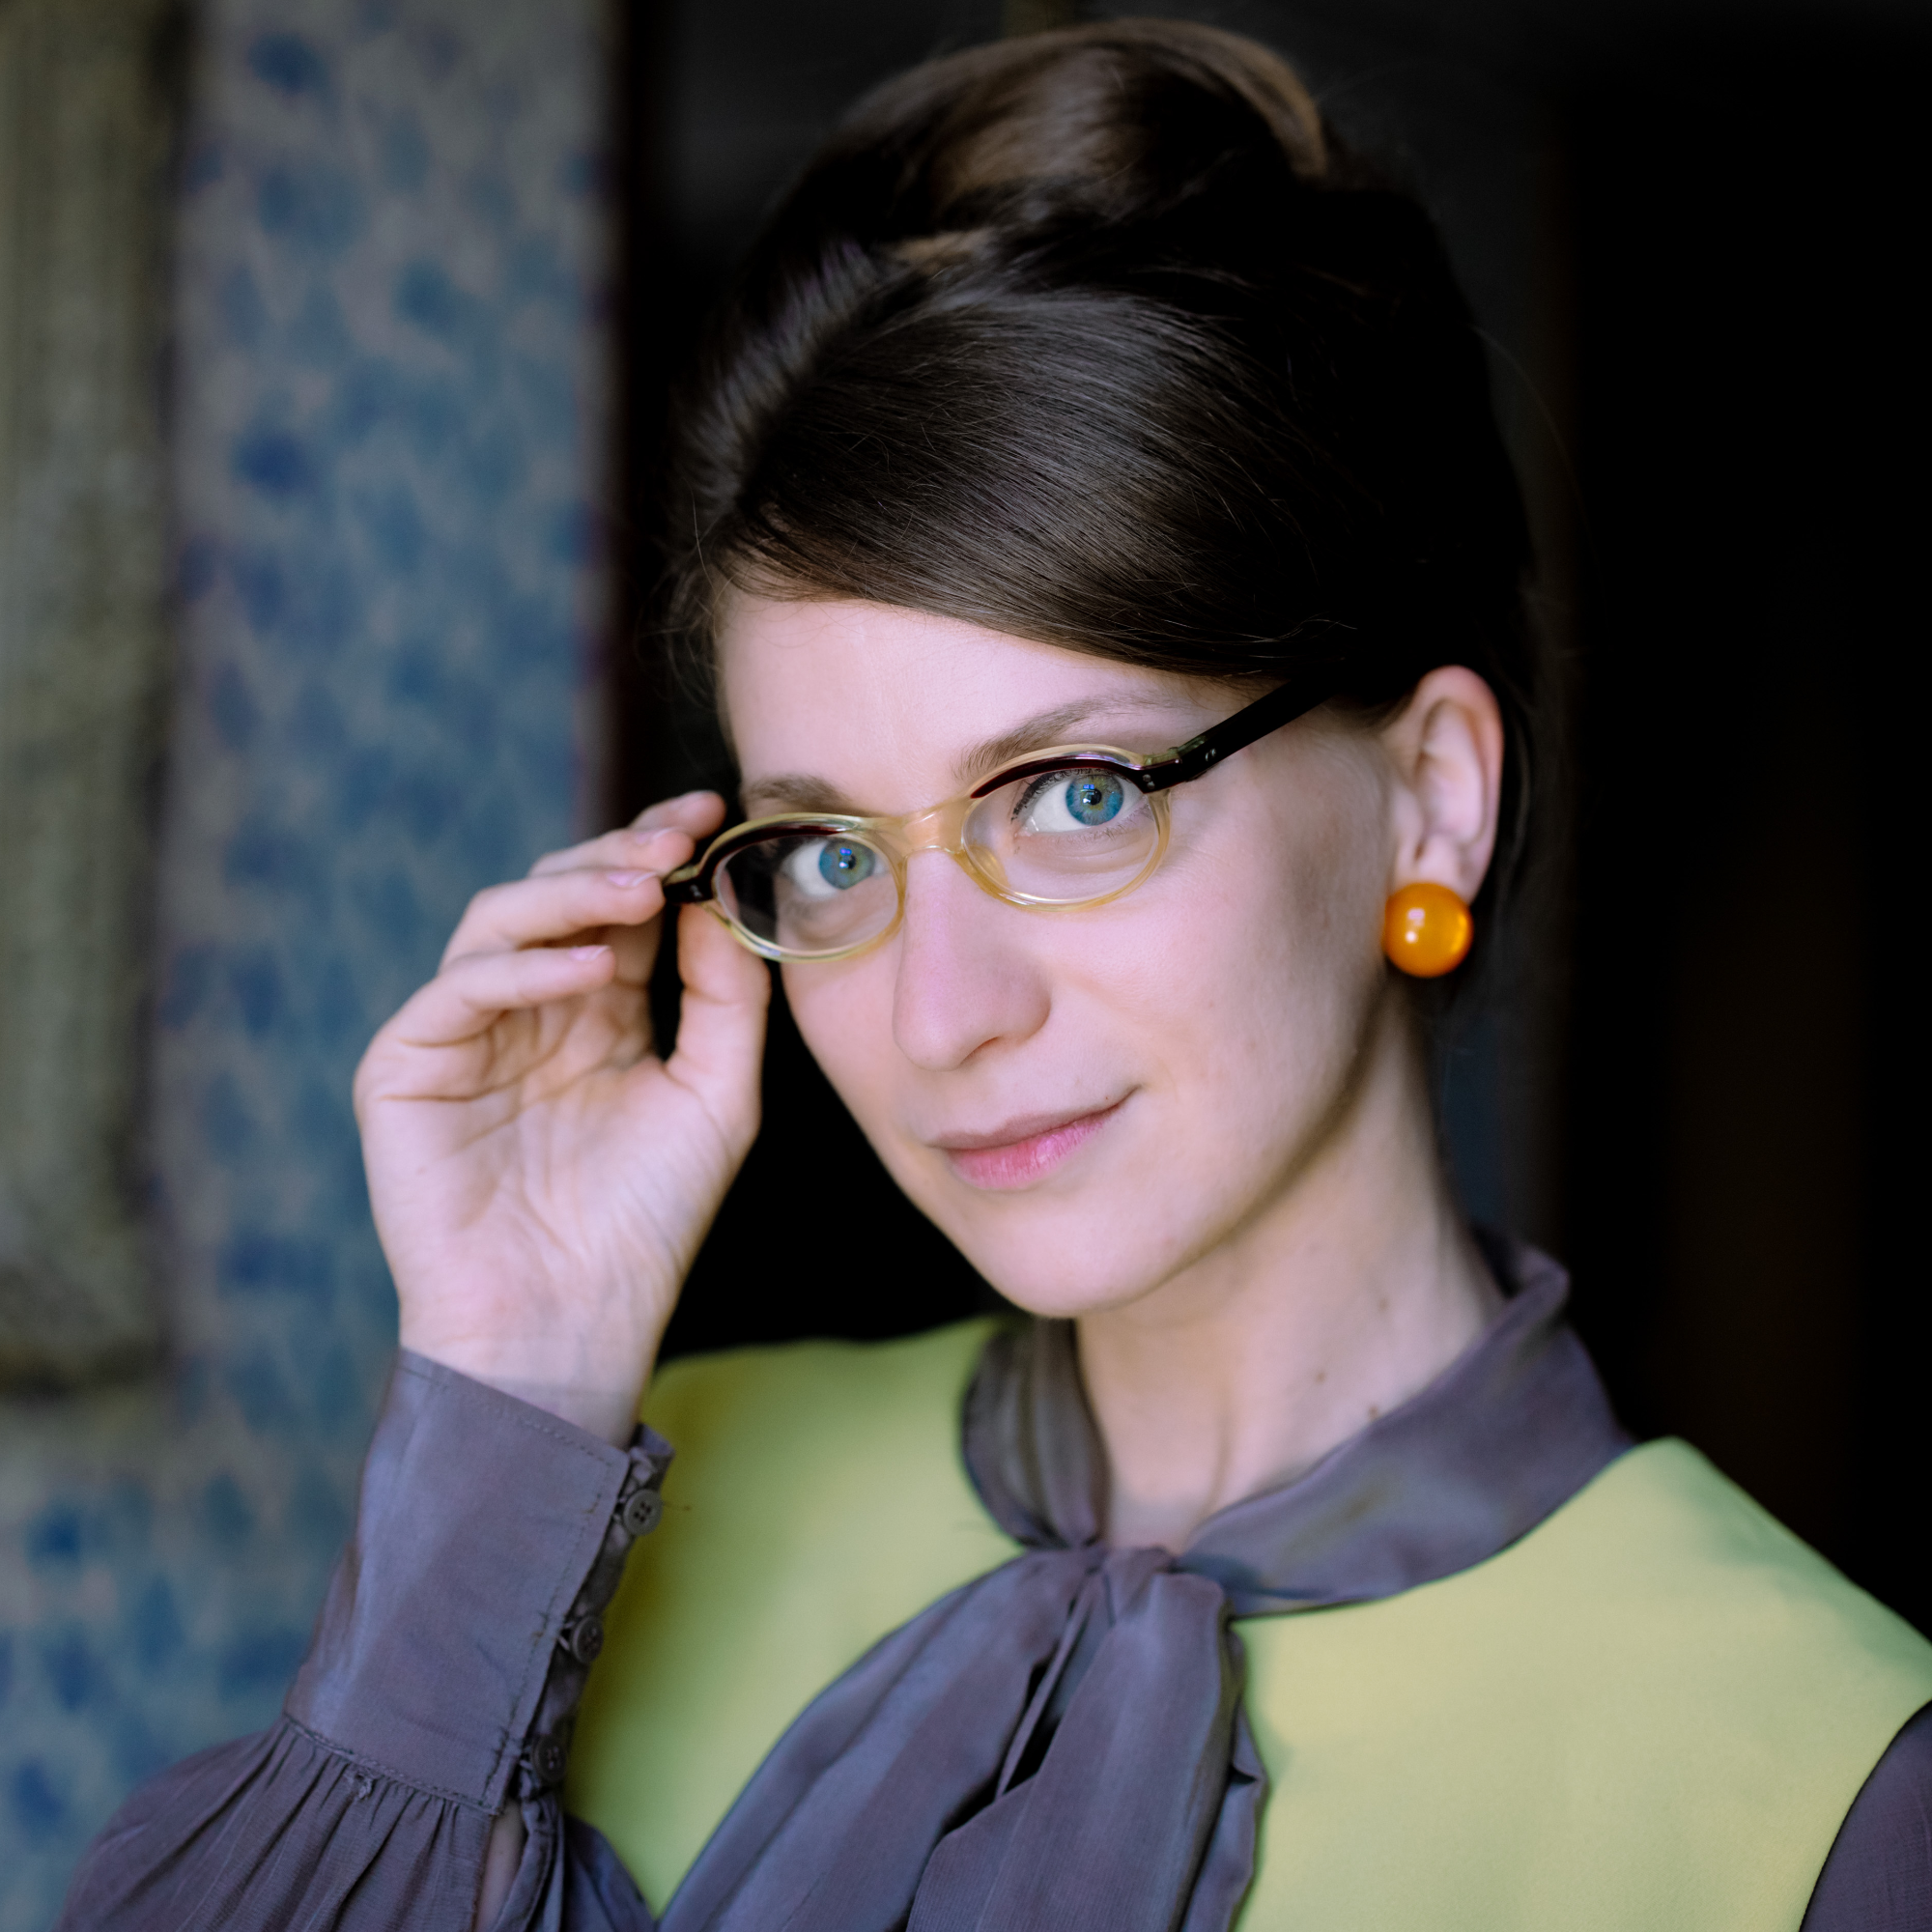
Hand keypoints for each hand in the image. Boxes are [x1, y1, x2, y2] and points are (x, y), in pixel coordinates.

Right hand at [352, 792, 769, 1442]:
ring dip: (574, 893)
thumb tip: (717, 898)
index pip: (622, 910)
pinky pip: (459, 989)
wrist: (570, 1326)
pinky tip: (594, 968)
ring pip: (501, 923)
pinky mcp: (405, 1068)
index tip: (710, 816)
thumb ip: (727, 999)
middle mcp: (529, 1013)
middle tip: (676, 834)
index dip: (659, 856)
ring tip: (642, 887)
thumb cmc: (645, 1224)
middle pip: (559, 896)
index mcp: (598, 1016)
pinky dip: (526, 967)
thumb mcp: (717, 1098)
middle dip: (618, 856)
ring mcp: (462, 1036)